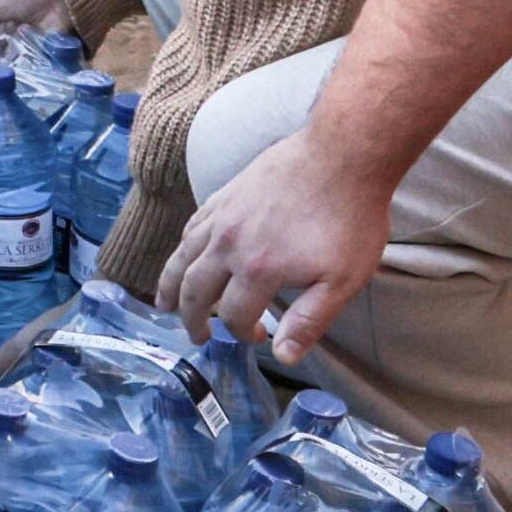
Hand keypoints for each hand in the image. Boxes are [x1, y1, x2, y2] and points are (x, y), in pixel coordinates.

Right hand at [160, 137, 392, 365]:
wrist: (343, 154)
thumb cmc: (349, 218)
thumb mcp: (342, 280)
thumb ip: (309, 320)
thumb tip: (283, 357)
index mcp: (257, 270)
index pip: (235, 316)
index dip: (244, 334)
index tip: (260, 338)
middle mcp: (228, 244)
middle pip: (194, 290)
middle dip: (192, 319)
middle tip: (196, 335)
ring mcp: (223, 216)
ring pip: (182, 256)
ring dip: (170, 284)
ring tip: (163, 303)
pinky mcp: (227, 194)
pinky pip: (192, 226)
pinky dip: (182, 247)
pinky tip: (183, 254)